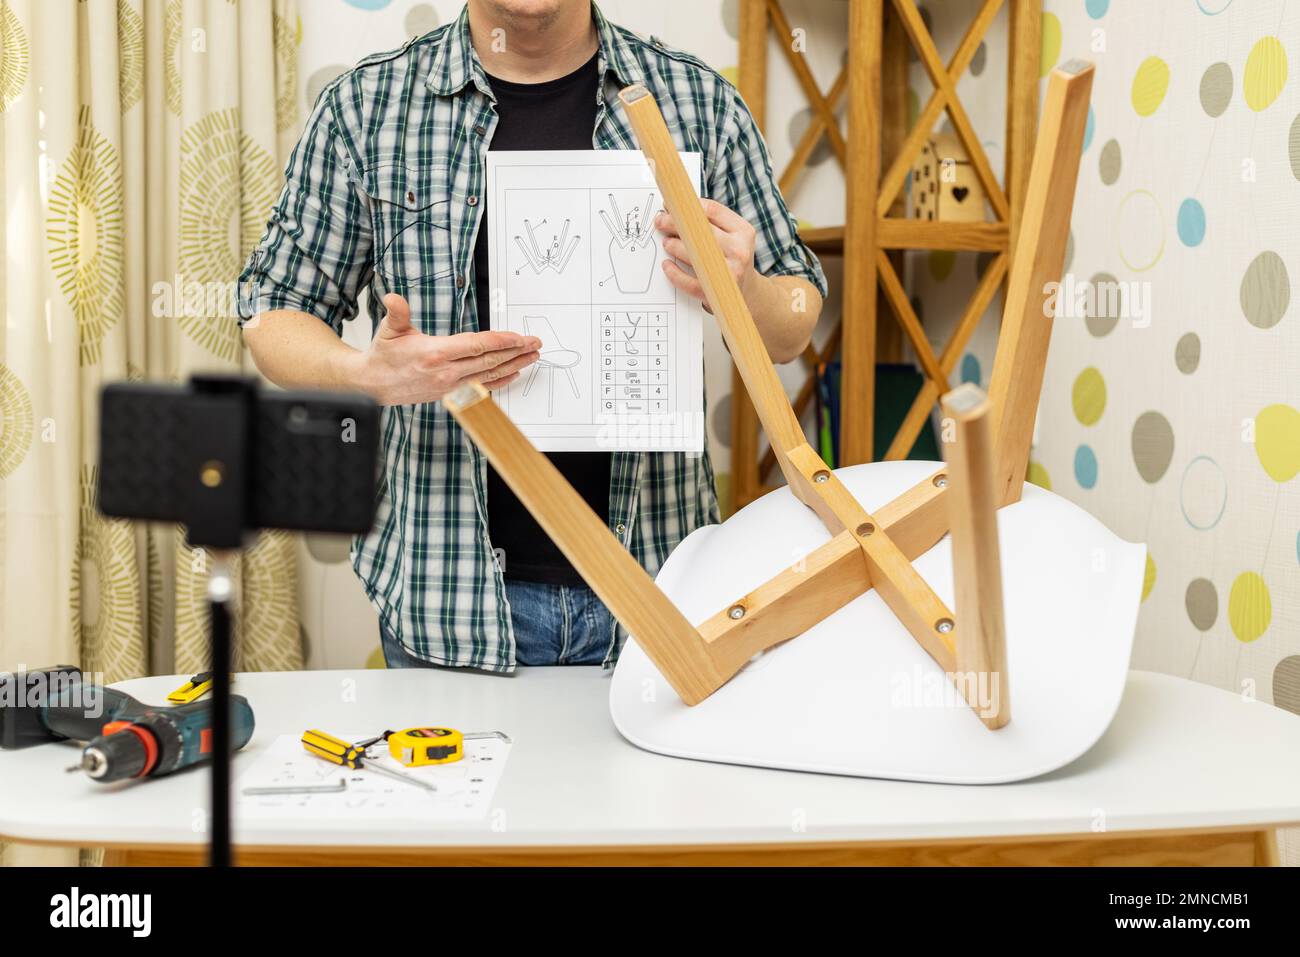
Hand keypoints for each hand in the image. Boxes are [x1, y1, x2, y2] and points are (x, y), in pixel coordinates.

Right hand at [355, 294, 540, 405]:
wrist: (372, 386)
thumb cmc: (384, 356)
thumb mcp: (389, 329)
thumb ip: (396, 312)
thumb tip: (393, 298)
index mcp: (435, 353)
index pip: (475, 346)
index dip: (500, 341)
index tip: (519, 337)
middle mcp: (446, 372)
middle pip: (489, 361)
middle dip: (515, 352)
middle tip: (535, 344)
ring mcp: (450, 385)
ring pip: (489, 375)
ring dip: (513, 365)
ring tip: (532, 357)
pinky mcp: (450, 394)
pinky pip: (481, 387)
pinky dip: (500, 381)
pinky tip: (514, 374)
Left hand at [655, 199, 757, 308]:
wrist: (747, 290)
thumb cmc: (733, 258)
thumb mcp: (732, 235)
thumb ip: (710, 222)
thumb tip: (675, 211)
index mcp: (743, 231)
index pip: (712, 211)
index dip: (687, 206)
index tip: (671, 205)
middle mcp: (739, 250)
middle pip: (701, 231)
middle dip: (675, 224)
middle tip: (660, 222)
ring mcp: (730, 273)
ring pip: (694, 255)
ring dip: (674, 246)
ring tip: (667, 242)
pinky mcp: (718, 292)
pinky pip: (690, 283)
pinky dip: (674, 273)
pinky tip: (667, 265)